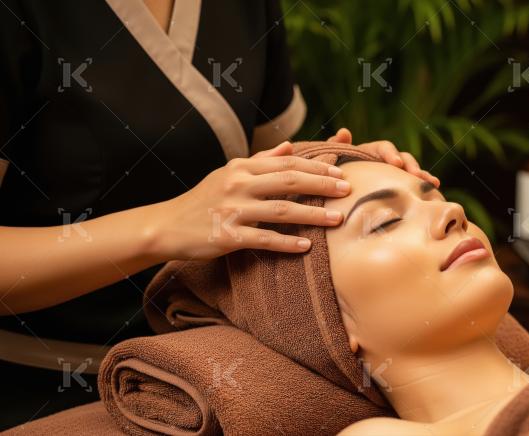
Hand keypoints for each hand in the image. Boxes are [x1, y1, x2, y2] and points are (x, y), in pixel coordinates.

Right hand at [148, 142, 349, 258]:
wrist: (166, 226)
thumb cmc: (204, 199)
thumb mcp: (229, 173)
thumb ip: (261, 160)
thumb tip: (290, 146)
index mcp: (241, 168)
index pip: (287, 163)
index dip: (317, 168)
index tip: (341, 173)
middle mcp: (238, 184)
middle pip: (289, 181)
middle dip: (322, 185)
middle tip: (348, 190)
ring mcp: (232, 210)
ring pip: (282, 210)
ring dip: (314, 215)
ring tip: (338, 219)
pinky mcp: (227, 236)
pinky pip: (264, 239)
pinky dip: (287, 242)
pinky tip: (307, 246)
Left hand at [327, 128, 439, 186]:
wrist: (336, 187)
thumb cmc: (334, 171)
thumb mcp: (331, 158)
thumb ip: (336, 146)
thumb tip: (344, 132)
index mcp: (371, 151)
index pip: (384, 148)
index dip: (391, 154)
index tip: (396, 163)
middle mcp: (386, 161)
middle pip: (403, 158)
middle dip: (411, 166)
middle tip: (416, 175)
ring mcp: (394, 174)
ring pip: (412, 171)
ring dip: (423, 175)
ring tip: (433, 183)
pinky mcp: (398, 186)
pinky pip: (413, 185)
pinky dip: (424, 186)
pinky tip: (436, 191)